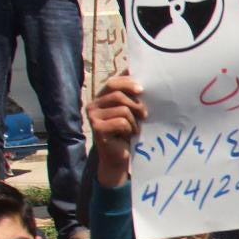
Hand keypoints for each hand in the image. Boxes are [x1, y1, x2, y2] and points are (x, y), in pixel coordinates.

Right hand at [87, 72, 145, 188]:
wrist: (119, 157)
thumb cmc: (127, 133)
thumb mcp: (131, 112)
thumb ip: (132, 98)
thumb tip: (143, 81)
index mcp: (101, 97)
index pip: (113, 82)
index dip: (128, 83)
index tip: (142, 89)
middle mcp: (93, 105)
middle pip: (118, 94)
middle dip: (135, 103)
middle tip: (144, 115)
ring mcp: (93, 116)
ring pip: (122, 109)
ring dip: (134, 121)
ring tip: (134, 129)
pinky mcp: (97, 128)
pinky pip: (121, 122)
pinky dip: (130, 129)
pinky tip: (128, 135)